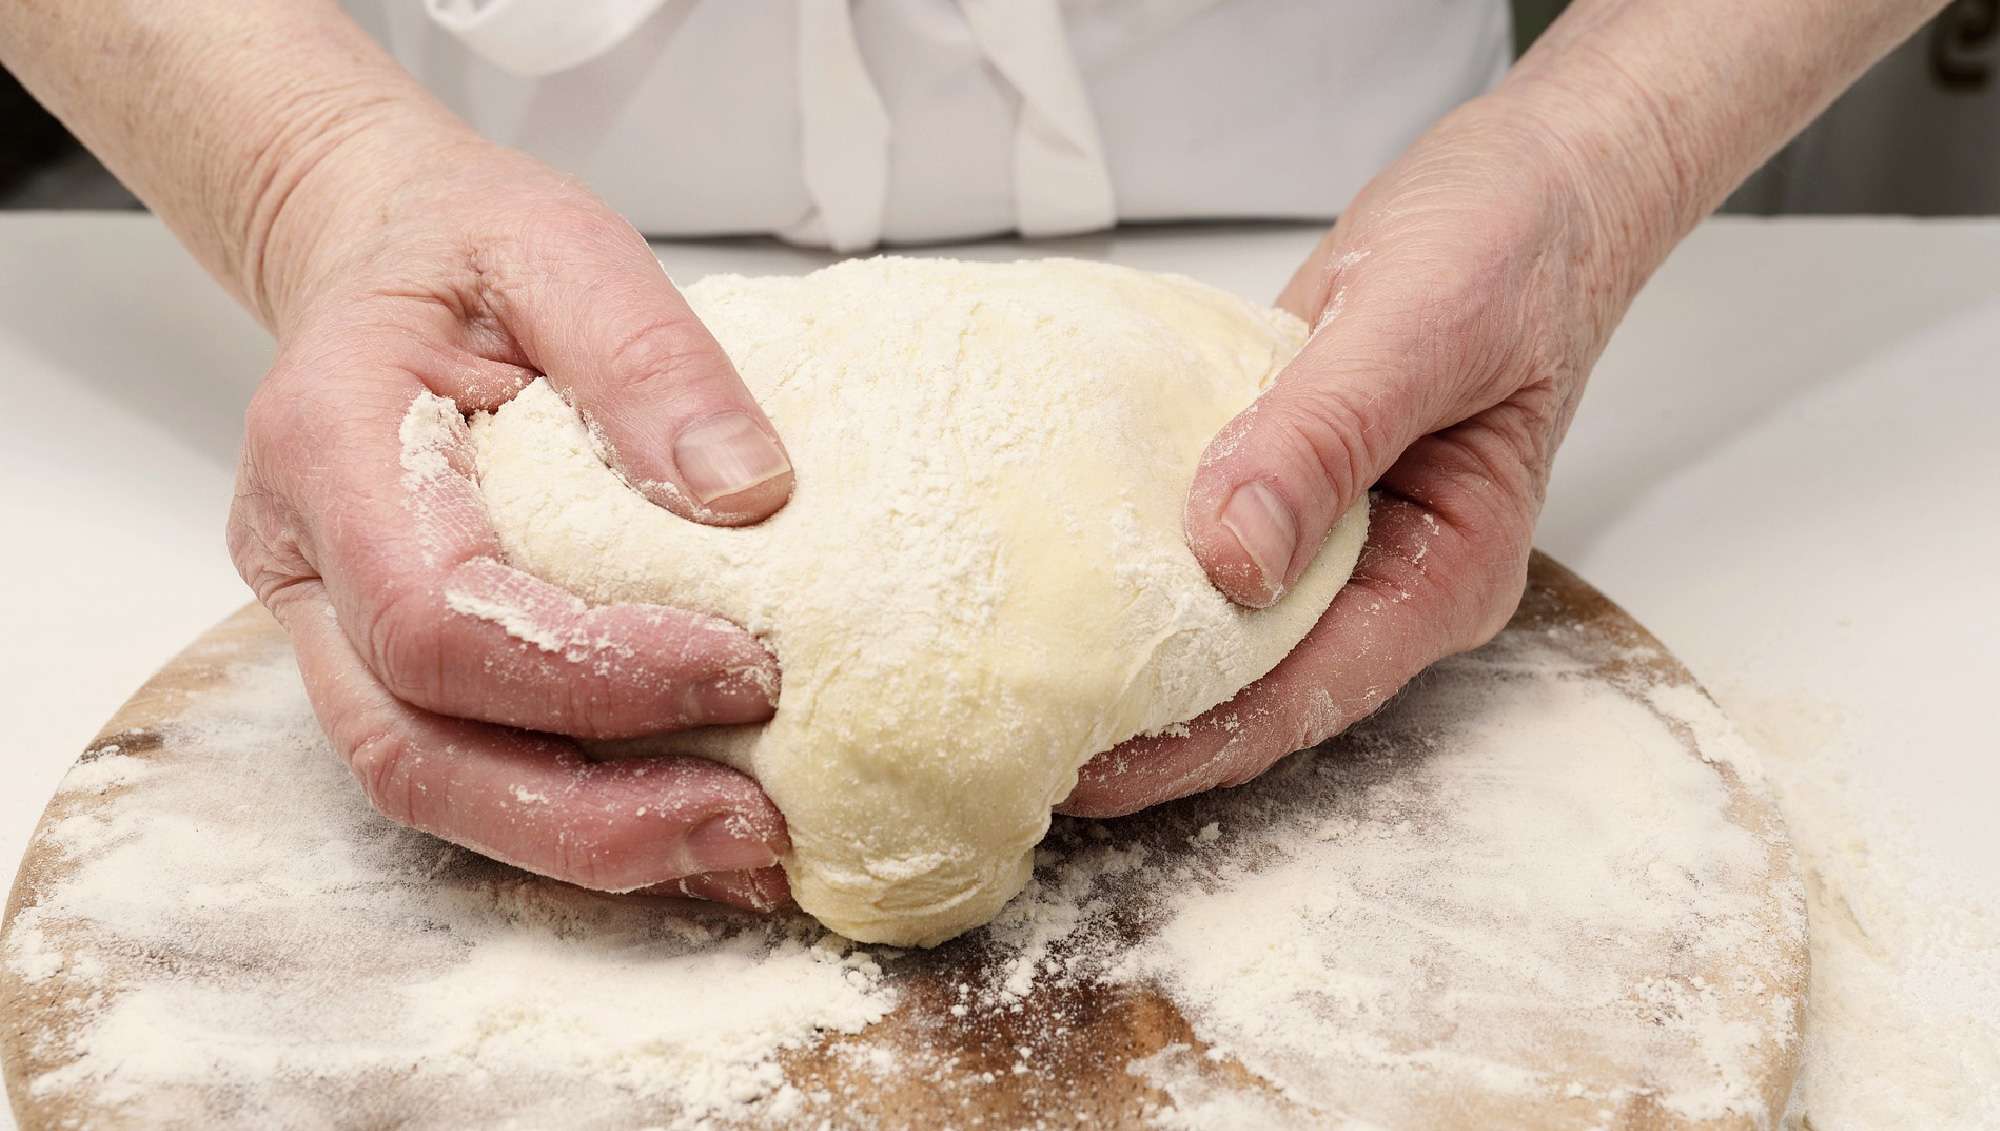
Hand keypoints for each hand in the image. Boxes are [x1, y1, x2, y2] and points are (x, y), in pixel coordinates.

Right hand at [229, 124, 795, 906]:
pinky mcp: (395, 665)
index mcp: (329, 447)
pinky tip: (703, 823)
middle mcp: (306, 564)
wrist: (385, 256)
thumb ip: (646, 353)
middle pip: (414, 751)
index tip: (745, 666)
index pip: (436, 617)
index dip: (589, 671)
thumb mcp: (561, 246)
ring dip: (594, 843)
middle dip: (592, 815)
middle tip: (756, 821)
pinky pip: (472, 771)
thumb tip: (750, 493)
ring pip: (434, 788)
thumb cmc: (463, 248)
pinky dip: (587, 817)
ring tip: (750, 846)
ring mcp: (336, 629)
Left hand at [1063, 99, 1635, 816]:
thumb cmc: (1510, 242)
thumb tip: (1231, 560)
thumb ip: (1323, 441)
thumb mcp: (1417, 330)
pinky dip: (1134, 553)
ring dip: (1130, 646)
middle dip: (1143, 723)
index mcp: (1442, 575)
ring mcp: (1332, 532)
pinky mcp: (1285, 479)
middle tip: (1014, 740)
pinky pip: (1202, 535)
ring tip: (1016, 674)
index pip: (1303, 695)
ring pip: (1219, 618)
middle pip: (1253, 683)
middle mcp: (1384, 575)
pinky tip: (1054, 564)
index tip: (1084, 767)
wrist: (1529, 174)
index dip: (1191, 743)